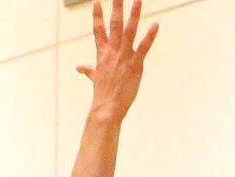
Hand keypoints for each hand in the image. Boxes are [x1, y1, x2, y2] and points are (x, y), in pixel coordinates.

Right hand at [78, 1, 158, 122]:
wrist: (107, 108)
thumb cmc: (102, 95)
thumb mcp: (95, 79)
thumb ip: (89, 70)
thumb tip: (79, 68)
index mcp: (102, 54)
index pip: (98, 31)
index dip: (97, 15)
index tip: (97, 1)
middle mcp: (112, 52)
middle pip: (114, 24)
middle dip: (116, 7)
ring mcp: (124, 57)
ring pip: (129, 31)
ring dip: (134, 14)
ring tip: (138, 0)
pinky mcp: (135, 65)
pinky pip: (143, 47)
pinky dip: (150, 36)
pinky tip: (156, 25)